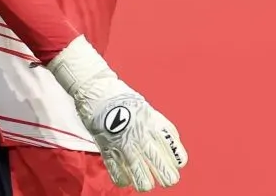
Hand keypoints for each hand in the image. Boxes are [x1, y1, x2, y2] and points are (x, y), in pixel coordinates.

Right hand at [48, 37, 187, 190]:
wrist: (98, 92)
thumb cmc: (125, 101)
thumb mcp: (149, 111)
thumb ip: (160, 128)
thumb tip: (173, 144)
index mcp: (154, 125)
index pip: (174, 151)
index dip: (177, 161)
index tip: (178, 164)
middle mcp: (141, 137)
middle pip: (161, 168)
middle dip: (167, 177)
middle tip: (168, 179)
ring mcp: (124, 146)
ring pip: (141, 179)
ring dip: (146, 183)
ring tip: (147, 182)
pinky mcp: (108, 152)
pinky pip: (119, 176)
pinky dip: (124, 180)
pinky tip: (127, 176)